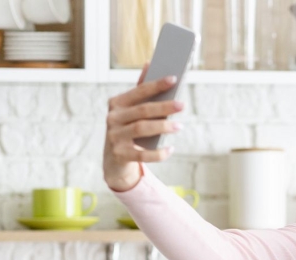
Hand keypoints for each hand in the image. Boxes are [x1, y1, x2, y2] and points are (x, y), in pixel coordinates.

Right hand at [103, 63, 184, 190]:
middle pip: (142, 110)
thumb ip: (140, 90)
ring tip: (179, 126)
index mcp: (117, 103)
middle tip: (182, 105)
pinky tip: (170, 149)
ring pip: (141, 129)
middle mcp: (113, 118)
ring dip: (162, 127)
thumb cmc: (128, 129)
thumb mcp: (131, 110)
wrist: (115, 160)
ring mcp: (114, 137)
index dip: (156, 85)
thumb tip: (150, 63)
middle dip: (163, 106)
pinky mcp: (120, 155)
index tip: (174, 79)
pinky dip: (158, 153)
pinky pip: (142, 154)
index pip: (139, 91)